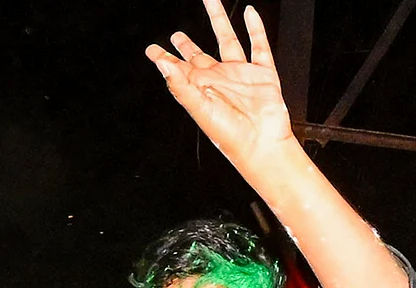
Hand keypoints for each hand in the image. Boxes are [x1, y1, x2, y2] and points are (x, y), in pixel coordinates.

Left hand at [145, 0, 293, 168]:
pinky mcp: (262, 74)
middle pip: (199, 54)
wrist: (261, 144)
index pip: (177, 69)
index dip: (164, 58)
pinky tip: (250, 13)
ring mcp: (240, 74)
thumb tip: (164, 64)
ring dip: (219, 20)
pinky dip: (256, 28)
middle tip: (175, 34)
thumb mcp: (200, 109)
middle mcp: (218, 79)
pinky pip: (259, 46)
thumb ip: (180, 85)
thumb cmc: (230, 135)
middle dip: (186, 44)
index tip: (152, 50)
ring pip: (227, 40)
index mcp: (200, 89)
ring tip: (211, 2)